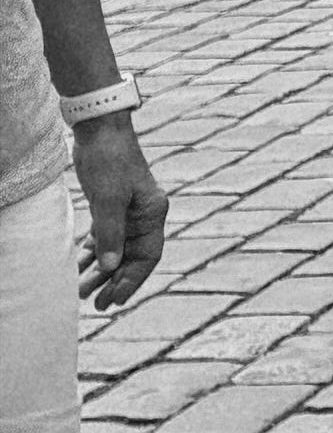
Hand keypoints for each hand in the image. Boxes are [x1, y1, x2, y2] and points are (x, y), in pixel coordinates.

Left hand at [72, 116, 169, 311]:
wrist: (98, 128)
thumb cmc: (109, 160)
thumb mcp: (107, 199)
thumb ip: (109, 234)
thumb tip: (109, 267)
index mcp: (152, 213)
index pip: (147, 257)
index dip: (131, 281)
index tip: (114, 300)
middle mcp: (144, 215)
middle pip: (131, 257)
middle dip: (114, 281)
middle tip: (96, 304)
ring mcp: (128, 211)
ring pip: (116, 249)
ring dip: (100, 270)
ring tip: (82, 290)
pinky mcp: (111, 205)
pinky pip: (104, 237)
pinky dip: (93, 252)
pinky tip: (80, 266)